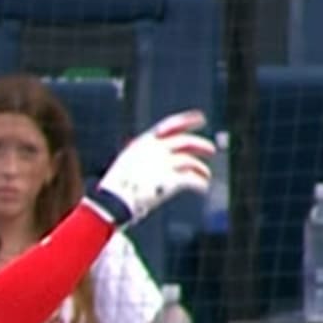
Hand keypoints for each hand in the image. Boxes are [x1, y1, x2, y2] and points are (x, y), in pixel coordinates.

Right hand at [91, 110, 213, 226]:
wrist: (112, 203)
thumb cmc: (115, 188)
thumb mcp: (127, 166)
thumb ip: (144, 158)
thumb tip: (158, 160)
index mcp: (143, 143)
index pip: (170, 125)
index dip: (187, 120)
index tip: (201, 118)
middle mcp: (156, 150)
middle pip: (186, 142)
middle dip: (201, 145)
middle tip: (211, 150)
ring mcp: (164, 164)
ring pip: (192, 162)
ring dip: (202, 169)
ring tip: (206, 176)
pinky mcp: (171, 180)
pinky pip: (192, 180)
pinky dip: (200, 184)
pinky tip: (202, 188)